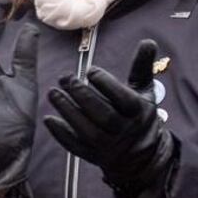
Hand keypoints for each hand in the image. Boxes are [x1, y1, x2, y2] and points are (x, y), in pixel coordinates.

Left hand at [45, 39, 174, 197]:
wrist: (140, 154)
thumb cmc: (137, 114)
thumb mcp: (143, 91)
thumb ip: (142, 67)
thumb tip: (148, 41)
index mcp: (138, 112)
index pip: (124, 99)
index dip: (107, 84)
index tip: (90, 70)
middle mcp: (124, 130)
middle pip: (103, 115)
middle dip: (82, 95)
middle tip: (65, 78)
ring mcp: (108, 145)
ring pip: (87, 130)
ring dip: (68, 111)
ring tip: (53, 93)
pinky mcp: (93, 155)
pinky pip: (76, 147)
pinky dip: (62, 134)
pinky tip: (48, 119)